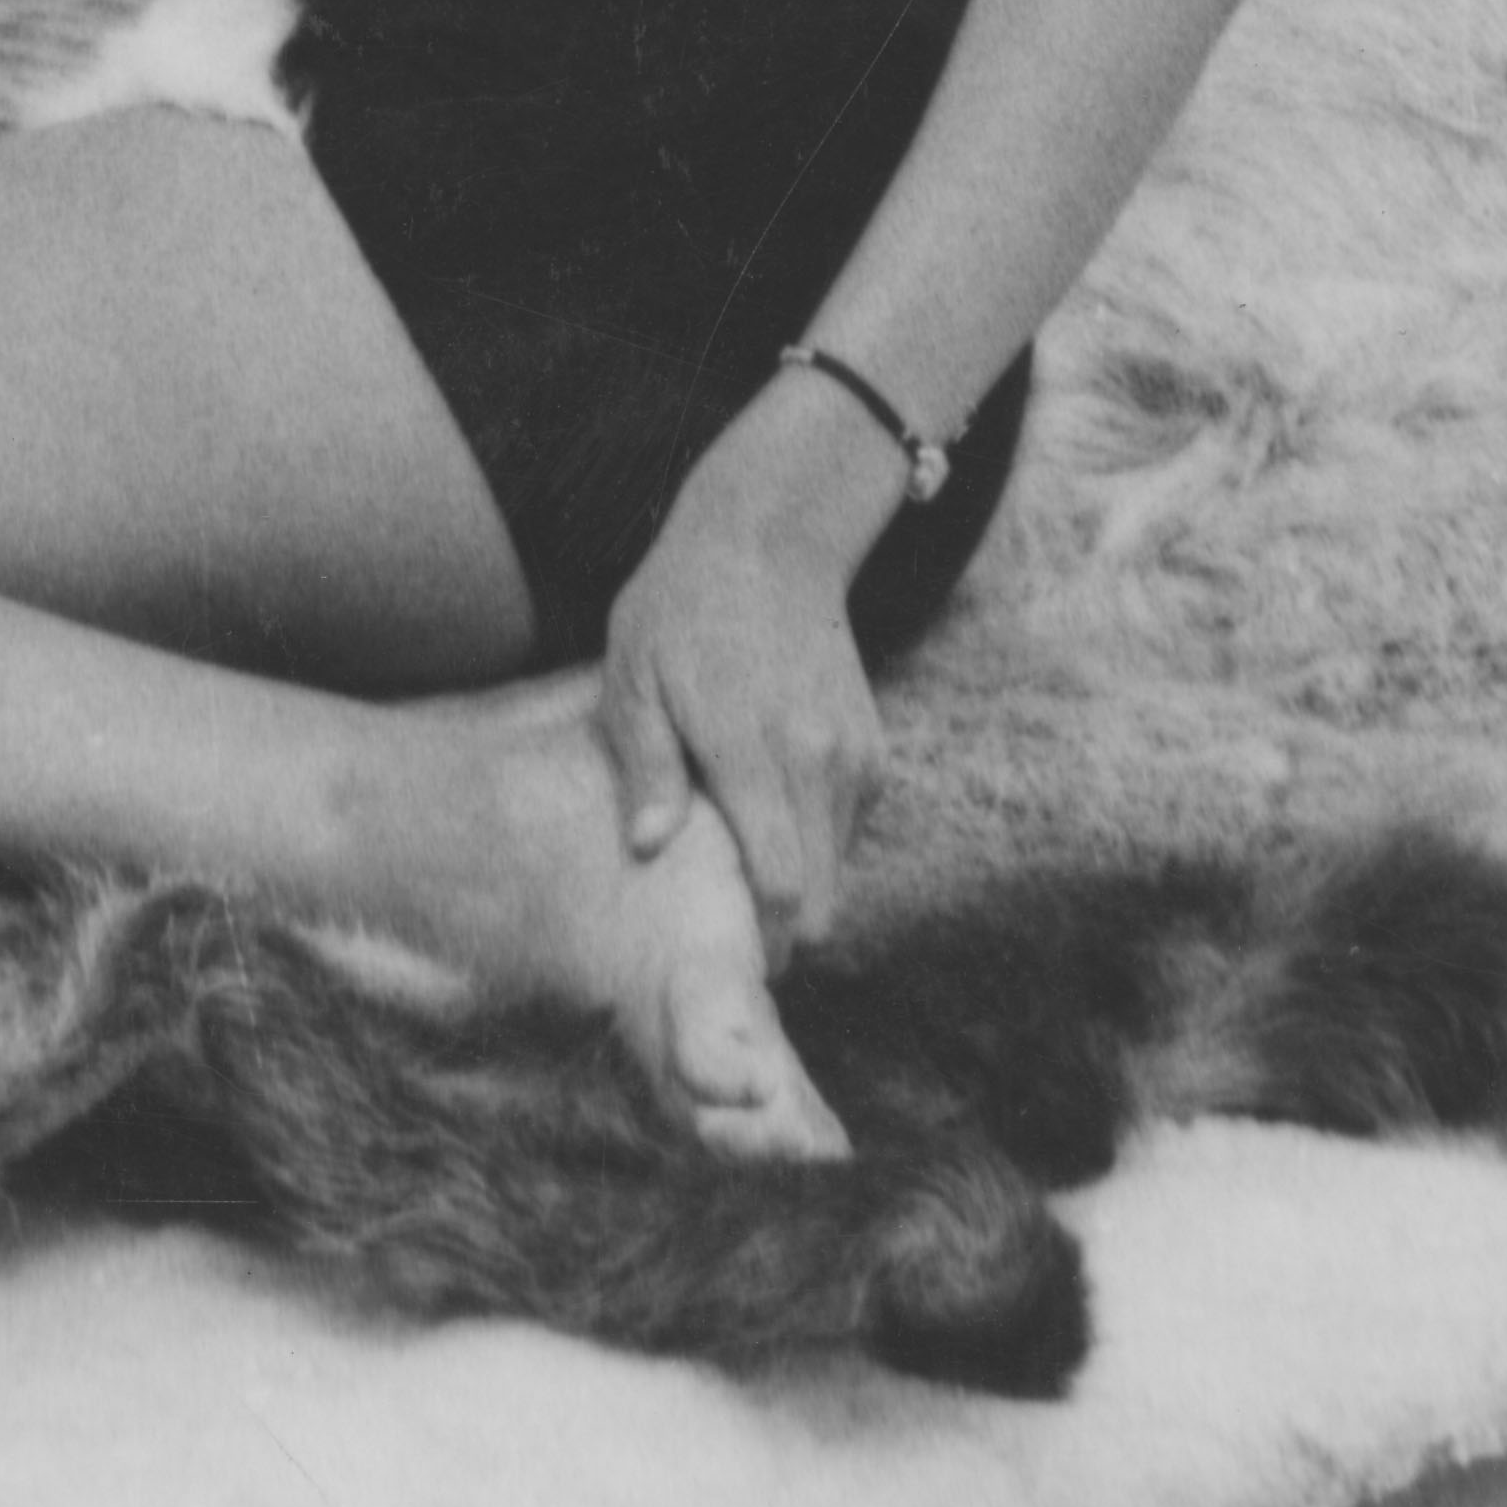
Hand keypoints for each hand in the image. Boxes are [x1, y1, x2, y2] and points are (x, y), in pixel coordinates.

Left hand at [584, 393, 907, 948]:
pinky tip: (765, 825)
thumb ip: (646, 767)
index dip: (761, 941)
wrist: (770, 541)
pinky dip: (813, 842)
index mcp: (755, 753)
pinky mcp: (872, 748)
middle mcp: (821, 762)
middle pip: (818, 893)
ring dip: (796, 885)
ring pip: (835, 865)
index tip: (726, 965)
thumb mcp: (634, 677)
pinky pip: (846, 826)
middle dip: (781, 931)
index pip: (780, 884)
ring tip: (736, 883)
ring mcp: (855, 755)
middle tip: (726, 943)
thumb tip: (648, 848)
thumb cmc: (682, 608)